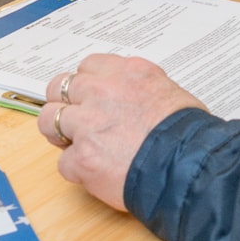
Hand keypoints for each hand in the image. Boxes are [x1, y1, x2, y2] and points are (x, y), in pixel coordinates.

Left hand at [37, 55, 204, 210]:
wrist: (190, 165)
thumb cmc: (189, 134)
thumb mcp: (169, 92)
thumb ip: (139, 89)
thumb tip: (130, 100)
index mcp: (127, 72)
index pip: (88, 67)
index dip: (87, 85)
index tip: (92, 98)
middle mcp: (102, 91)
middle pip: (59, 87)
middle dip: (64, 104)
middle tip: (76, 122)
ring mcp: (88, 123)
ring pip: (49, 119)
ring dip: (59, 133)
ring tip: (77, 147)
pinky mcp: (82, 157)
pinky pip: (64, 162)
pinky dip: (77, 169)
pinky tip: (96, 174)